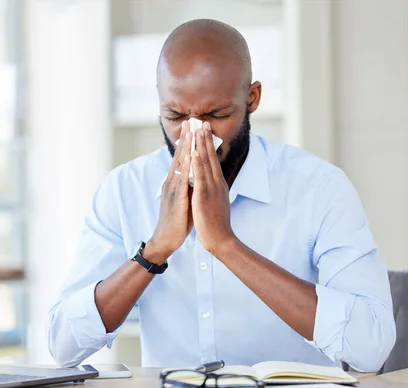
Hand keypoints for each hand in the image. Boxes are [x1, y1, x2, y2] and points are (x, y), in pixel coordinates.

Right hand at [148, 121, 193, 259]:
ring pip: (180, 165)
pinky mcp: (177, 200)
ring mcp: (172, 190)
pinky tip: (190, 157)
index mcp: (174, 182)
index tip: (192, 127)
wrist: (166, 239)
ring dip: (185, 148)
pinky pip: (182, 181)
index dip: (186, 143)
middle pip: (179, 157)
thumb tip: (195, 175)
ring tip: (191, 133)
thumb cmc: (177, 221)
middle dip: (185, 139)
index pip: (181, 159)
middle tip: (190, 121)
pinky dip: (186, 167)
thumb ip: (187, 186)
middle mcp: (171, 183)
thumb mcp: (183, 199)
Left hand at [190, 122, 235, 254]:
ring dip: (201, 145)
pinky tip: (192, 152)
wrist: (221, 240)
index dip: (207, 144)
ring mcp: (211, 189)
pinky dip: (196, 163)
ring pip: (205, 162)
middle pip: (210, 156)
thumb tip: (208, 181)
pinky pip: (199, 176)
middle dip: (205, 138)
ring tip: (197, 129)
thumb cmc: (215, 224)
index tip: (204, 130)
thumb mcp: (215, 202)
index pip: (212, 160)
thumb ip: (211, 190)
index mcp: (217, 184)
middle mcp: (216, 183)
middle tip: (201, 121)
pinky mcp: (204, 196)